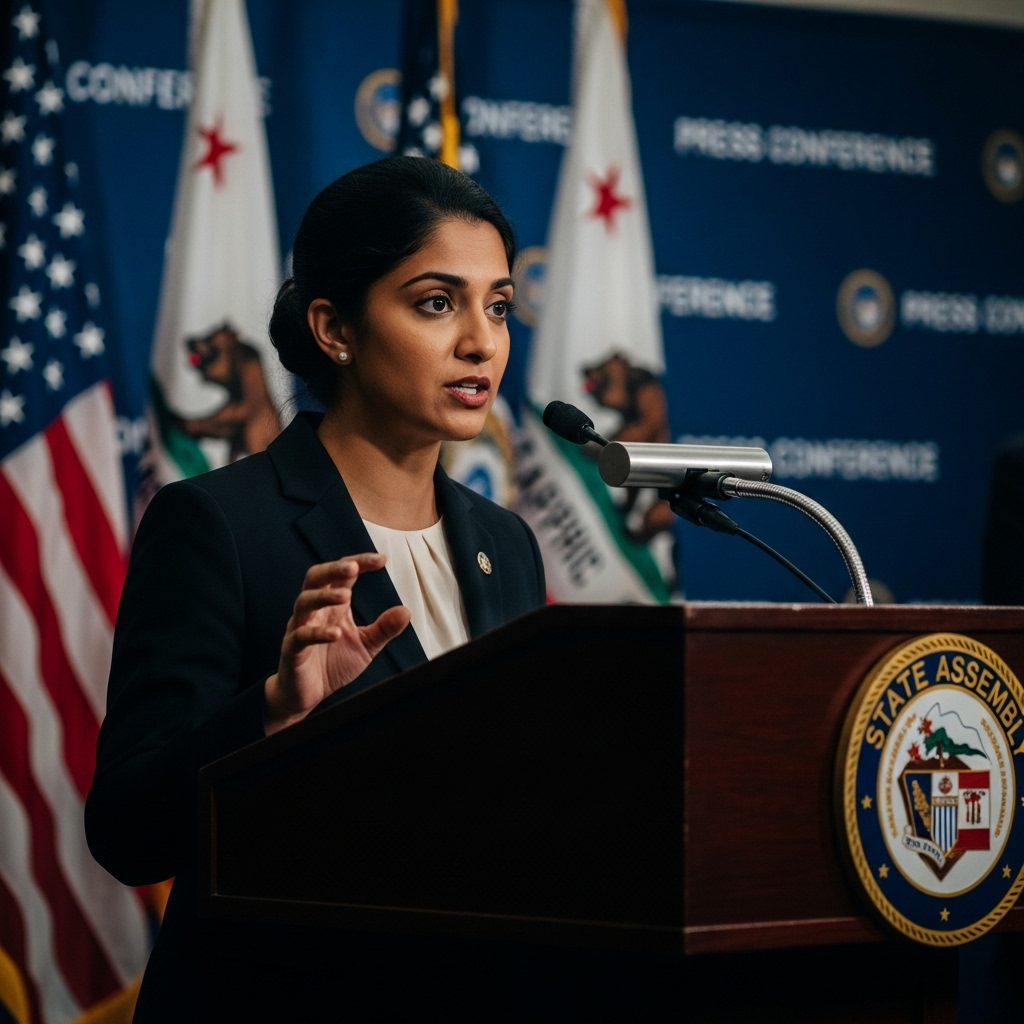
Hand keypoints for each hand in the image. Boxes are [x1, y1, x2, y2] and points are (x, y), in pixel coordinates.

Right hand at [263, 554, 409, 734]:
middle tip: (353, 567)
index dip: (360, 563)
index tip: (381, 559)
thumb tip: (406, 611)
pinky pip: (301, 636)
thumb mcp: (366, 645)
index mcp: (333, 606)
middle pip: (316, 578)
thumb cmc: (333, 664)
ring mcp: (300, 628)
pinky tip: (335, 634)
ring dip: (324, 596)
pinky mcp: (292, 649)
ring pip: (304, 602)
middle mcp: (315, 611)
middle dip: (333, 568)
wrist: (307, 695)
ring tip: (345, 595)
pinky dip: (317, 632)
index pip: (343, 575)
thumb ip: (384, 628)